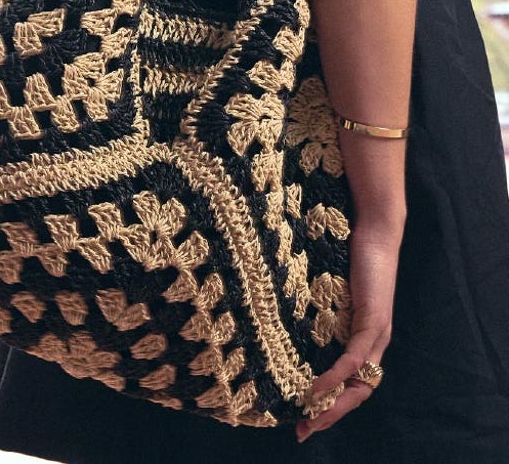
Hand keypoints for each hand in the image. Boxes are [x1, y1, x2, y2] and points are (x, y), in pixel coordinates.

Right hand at [295, 222, 402, 443]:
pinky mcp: (373, 321)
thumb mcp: (330, 288)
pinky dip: (337, 376)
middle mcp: (375, 341)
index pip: (352, 381)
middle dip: (331, 415)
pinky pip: (355, 359)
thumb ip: (318, 304)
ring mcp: (376, 333)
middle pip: (358, 392)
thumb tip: (285, 310)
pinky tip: (319, 387)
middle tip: (304, 431)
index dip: (331, 402)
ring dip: (334, 404)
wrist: (374, 231)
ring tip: (310, 417)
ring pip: (360, 382)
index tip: (304, 416)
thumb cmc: (349, 253)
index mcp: (364, 336)